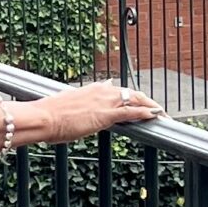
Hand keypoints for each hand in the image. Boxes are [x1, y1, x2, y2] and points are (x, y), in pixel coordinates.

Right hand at [39, 82, 162, 142]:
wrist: (43, 117)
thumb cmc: (49, 116)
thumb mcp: (67, 106)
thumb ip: (77, 105)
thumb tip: (78, 106)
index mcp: (92, 89)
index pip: (117, 90)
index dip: (131, 96)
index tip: (139, 100)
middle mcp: (101, 91)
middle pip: (131, 93)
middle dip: (146, 101)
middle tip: (157, 110)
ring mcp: (104, 102)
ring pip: (135, 100)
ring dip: (151, 106)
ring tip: (164, 115)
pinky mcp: (106, 114)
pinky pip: (131, 111)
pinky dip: (146, 112)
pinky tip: (156, 115)